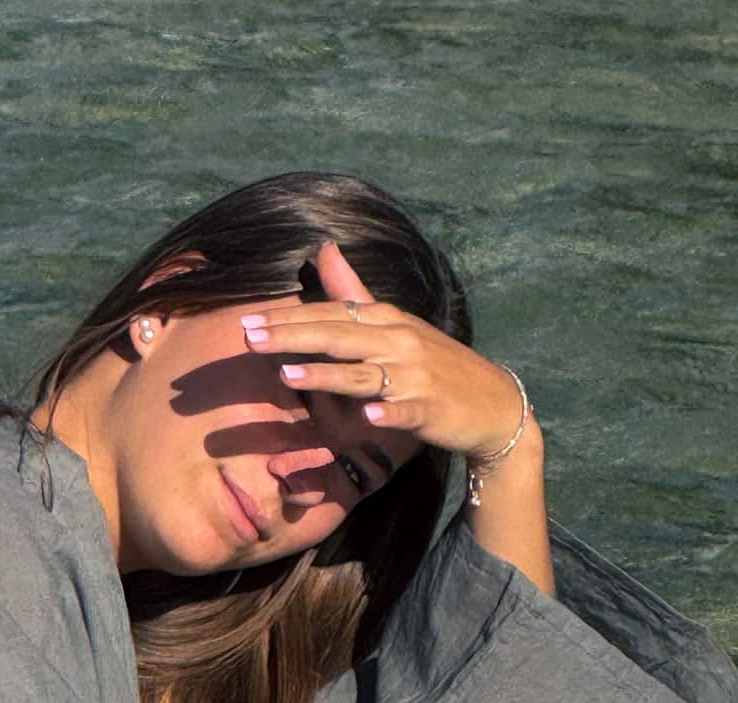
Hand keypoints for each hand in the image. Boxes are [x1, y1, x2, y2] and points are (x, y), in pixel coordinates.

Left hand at [238, 241, 529, 461]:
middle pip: (338, 337)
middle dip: (292, 336)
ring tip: (288, 375)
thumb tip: (323, 250)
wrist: (491, 403)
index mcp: (385, 321)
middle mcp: (398, 342)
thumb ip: (353, 292)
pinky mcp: (429, 409)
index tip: (245, 322)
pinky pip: (406, 411)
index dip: (287, 318)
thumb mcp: (393, 323)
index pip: (330, 314)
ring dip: (327, 375)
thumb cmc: (434, 364)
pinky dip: (389, 413)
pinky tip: (369, 418)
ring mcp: (414, 377)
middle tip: (248, 339)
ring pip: (364, 375)